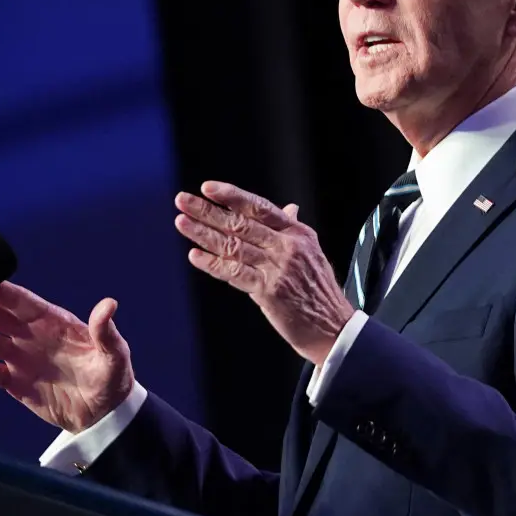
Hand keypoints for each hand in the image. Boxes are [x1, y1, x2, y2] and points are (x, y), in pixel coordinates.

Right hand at [0, 281, 133, 433]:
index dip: (1, 292)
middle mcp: (32, 336)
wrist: (104, 415)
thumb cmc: (112, 378)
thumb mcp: (113, 354)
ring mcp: (22, 358)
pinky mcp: (16, 383)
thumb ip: (105, 331)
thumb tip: (109, 304)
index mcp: (53, 322)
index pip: (22, 302)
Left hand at [175, 181, 354, 364]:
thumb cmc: (318, 290)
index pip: (259, 206)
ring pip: (233, 246)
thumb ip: (293, 229)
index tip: (207, 187)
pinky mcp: (270, 292)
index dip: (232, 196)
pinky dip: (213, 264)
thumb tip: (289, 207)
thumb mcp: (312, 252)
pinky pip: (235, 273)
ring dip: (203, 234)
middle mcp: (288, 246)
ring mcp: (279, 269)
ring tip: (181, 223)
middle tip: (182, 200)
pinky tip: (195, 255)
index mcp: (297, 233)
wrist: (333, 327)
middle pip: (241, 223)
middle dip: (208, 211)